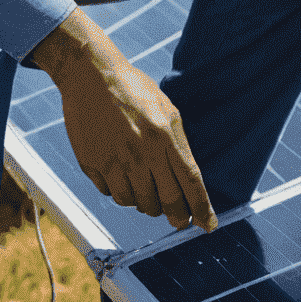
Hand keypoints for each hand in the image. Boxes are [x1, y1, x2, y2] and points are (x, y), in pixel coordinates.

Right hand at [33, 8, 217, 233]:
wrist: (92, 76)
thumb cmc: (134, 91)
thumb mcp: (167, 110)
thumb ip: (179, 145)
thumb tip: (189, 182)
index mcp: (164, 136)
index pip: (190, 182)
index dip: (201, 208)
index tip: (208, 225)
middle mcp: (141, 152)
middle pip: (166, 201)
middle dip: (175, 215)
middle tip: (177, 218)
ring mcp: (115, 161)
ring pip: (137, 203)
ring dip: (146, 203)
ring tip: (147, 188)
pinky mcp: (93, 165)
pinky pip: (112, 194)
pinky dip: (121, 192)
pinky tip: (122, 176)